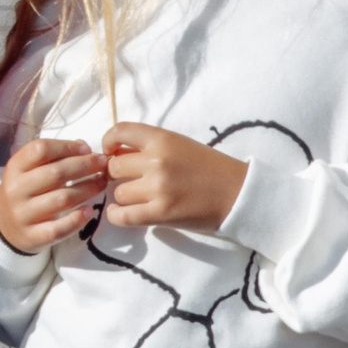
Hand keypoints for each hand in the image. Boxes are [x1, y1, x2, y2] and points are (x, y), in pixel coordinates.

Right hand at [0, 136, 107, 251]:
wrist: (4, 226)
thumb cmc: (24, 191)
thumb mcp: (28, 170)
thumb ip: (52, 157)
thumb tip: (83, 147)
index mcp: (14, 168)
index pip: (40, 150)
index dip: (66, 147)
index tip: (86, 149)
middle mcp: (16, 190)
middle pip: (55, 173)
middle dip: (85, 166)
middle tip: (104, 164)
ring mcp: (23, 214)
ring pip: (62, 199)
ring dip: (88, 189)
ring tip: (102, 183)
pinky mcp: (32, 236)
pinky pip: (59, 229)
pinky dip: (76, 220)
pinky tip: (88, 211)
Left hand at [100, 123, 247, 230]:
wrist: (239, 193)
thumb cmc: (210, 167)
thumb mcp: (180, 145)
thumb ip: (150, 146)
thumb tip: (115, 155)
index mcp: (162, 139)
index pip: (119, 131)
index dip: (108, 142)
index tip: (110, 151)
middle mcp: (156, 161)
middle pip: (114, 167)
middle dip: (118, 174)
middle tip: (130, 180)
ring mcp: (158, 188)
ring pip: (118, 193)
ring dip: (124, 197)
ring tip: (137, 198)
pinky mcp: (162, 213)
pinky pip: (123, 216)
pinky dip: (117, 216)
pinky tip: (122, 213)